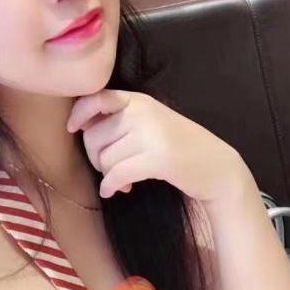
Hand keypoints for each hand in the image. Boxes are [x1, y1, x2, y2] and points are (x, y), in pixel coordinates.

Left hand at [67, 89, 245, 201]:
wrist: (216, 167)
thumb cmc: (178, 147)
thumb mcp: (151, 122)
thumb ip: (121, 120)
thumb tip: (82, 128)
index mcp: (139, 101)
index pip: (98, 97)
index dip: (79, 113)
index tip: (73, 128)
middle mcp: (144, 112)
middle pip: (93, 137)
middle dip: (96, 158)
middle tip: (111, 170)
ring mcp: (152, 134)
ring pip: (105, 159)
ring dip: (108, 176)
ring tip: (123, 181)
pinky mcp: (159, 158)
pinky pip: (117, 174)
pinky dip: (111, 186)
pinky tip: (115, 192)